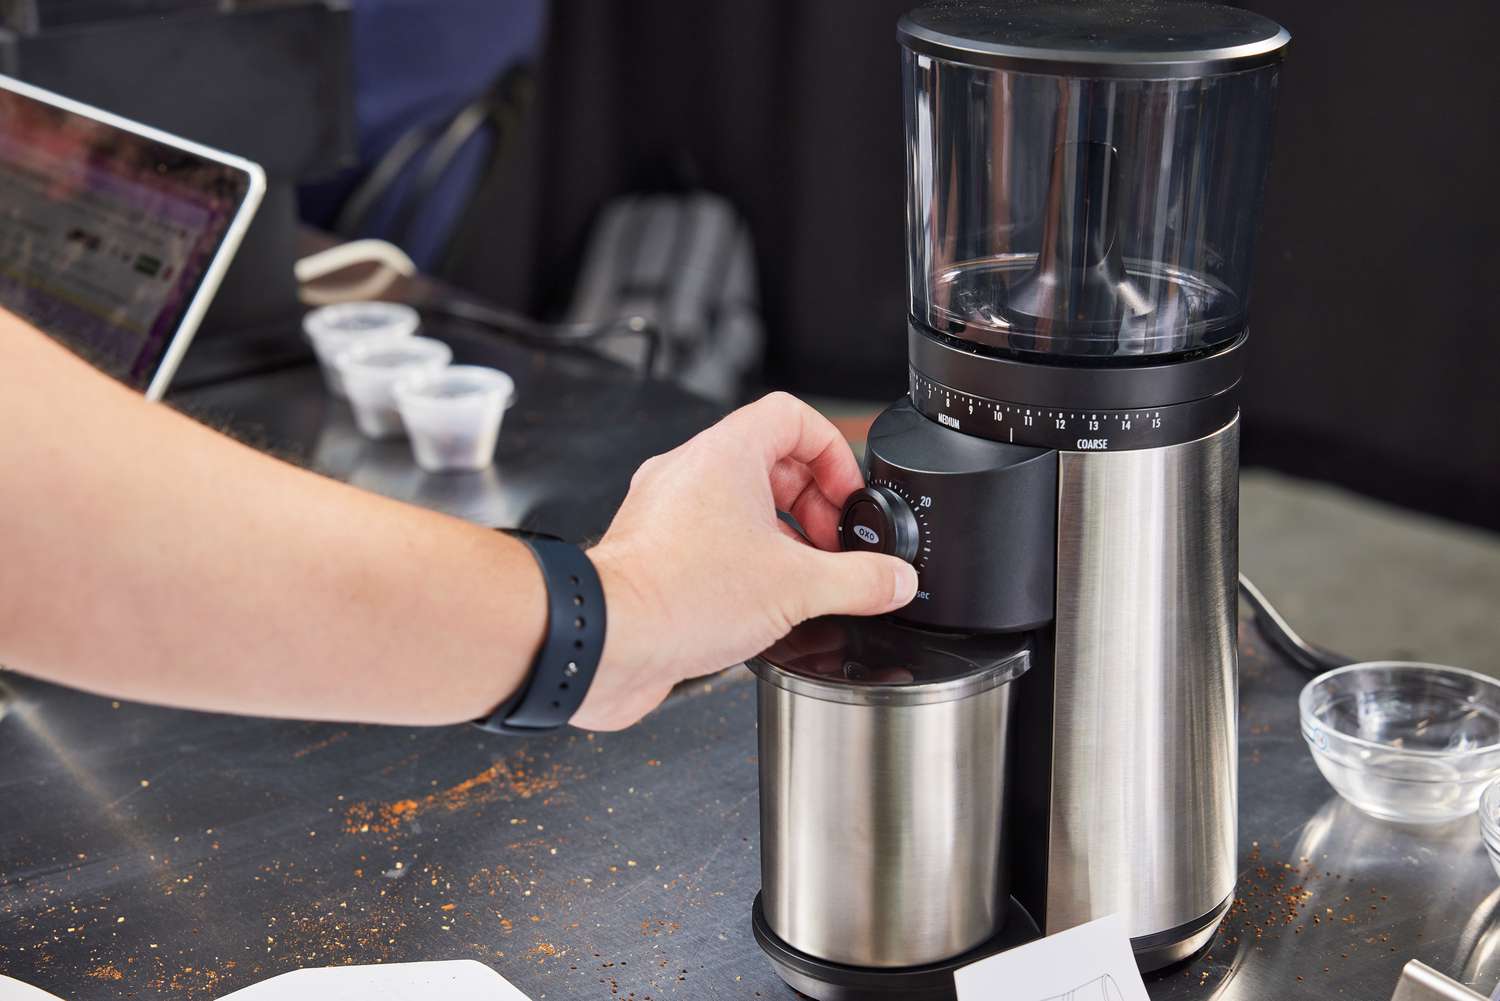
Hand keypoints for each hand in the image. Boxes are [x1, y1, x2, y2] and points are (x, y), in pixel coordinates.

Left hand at [573, 392, 917, 729]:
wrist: (607, 639)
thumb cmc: (678, 594)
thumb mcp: (796, 587)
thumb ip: (858, 580)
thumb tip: (893, 580)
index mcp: (724, 455)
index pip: (792, 416)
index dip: (833, 452)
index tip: (850, 498)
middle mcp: (689, 473)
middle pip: (769, 463)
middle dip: (813, 505)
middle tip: (835, 547)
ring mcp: (667, 512)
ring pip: (739, 505)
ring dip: (782, 537)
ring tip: (805, 579)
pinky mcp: (653, 552)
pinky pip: (711, 540)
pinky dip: (745, 562)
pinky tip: (764, 605)